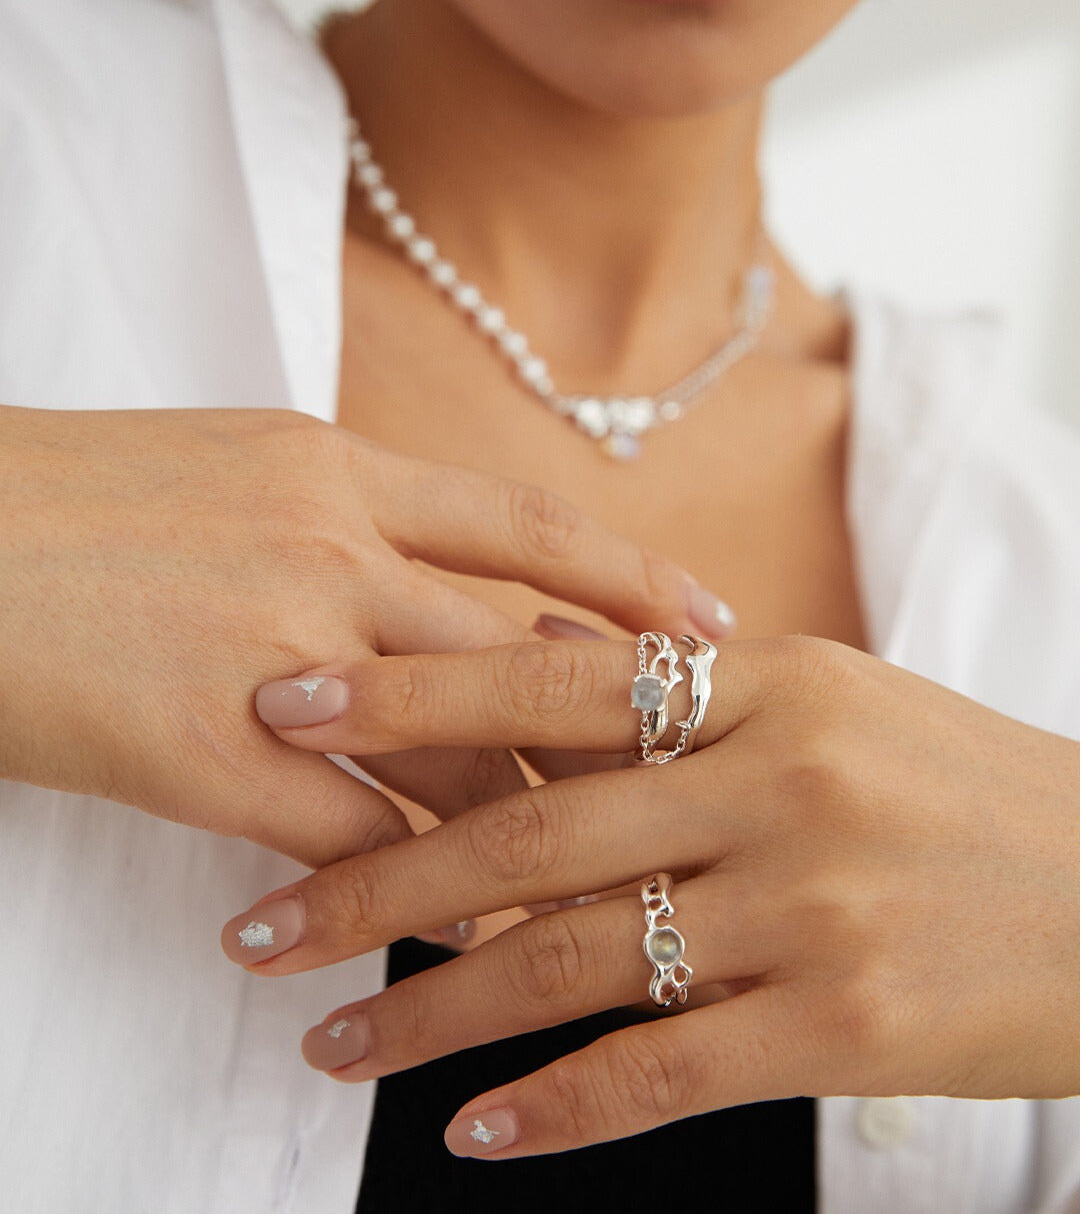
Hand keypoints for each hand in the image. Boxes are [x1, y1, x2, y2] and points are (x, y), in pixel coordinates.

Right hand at [0, 404, 726, 867]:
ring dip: (537, 822)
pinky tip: (468, 937)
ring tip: (602, 880)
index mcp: (334, 467)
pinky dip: (430, 894)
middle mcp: (325, 548)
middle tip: (687, 784)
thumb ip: (336, 514)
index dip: (632, 578)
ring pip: (461, 752)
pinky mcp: (206, 756)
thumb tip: (426, 577)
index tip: (714, 622)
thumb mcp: (225, 470)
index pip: (526, 525)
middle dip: (611, 730)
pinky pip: (365, 842)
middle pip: (518, 656)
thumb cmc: (69, 501)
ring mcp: (274, 653)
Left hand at [220, 633, 1079, 1155]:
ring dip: (434, 1013)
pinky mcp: (847, 1027)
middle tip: (258, 927)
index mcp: (766, 681)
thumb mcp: (829, 700)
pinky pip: (664, 1073)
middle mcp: (778, 781)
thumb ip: (676, 694)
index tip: (282, 713)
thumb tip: (533, 648)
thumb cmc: (954, 787)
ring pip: (576, 964)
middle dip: (373, 882)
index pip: (547, 676)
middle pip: (531, 833)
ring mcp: (813, 906)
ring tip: (329, 1045)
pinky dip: (558, 1110)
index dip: (404, 694)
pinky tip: (472, 1132)